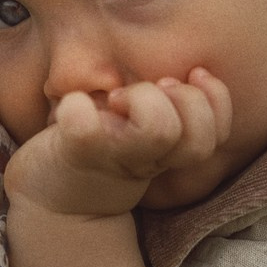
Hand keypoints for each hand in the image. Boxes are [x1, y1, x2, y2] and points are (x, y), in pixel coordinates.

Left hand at [1, 69, 232, 216]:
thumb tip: (187, 68)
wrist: (49, 198)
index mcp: (166, 150)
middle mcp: (146, 159)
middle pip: (197, 140)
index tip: (191, 75)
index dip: (215, 100)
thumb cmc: (97, 147)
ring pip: (160, 130)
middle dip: (184, 99)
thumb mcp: (138, 126)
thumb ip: (166, 102)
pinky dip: (77, 106)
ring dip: (144, 99)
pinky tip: (73, 104)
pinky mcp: (76, 152)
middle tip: (147, 90)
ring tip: (115, 99)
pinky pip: (84, 127)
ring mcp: (113, 157)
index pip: (216, 133)